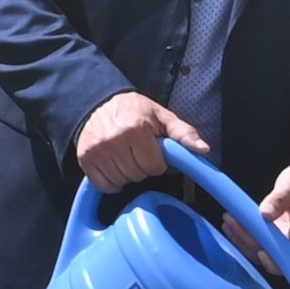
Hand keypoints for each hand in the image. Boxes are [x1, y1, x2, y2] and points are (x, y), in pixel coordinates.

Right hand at [74, 91, 206, 191]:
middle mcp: (115, 139)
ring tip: (126, 157)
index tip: (153, 152)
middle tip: (138, 153)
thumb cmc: (134, 111)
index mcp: (137, 127)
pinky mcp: (86, 159)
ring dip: (127, 175)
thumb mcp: (162, 116)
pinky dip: (111, 182)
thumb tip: (203, 149)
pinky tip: (114, 167)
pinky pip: (104, 185)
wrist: (98, 103)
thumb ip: (184, 133)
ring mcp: (98, 150)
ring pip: (122, 181)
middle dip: (142, 168)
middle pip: (138, 175)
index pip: (154, 166)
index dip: (157, 162)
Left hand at [225, 164, 289, 273]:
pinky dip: (243, 235)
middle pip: (271, 254)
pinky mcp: (273, 235)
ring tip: (228, 222)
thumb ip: (280, 198)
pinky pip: (257, 241)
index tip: (261, 251)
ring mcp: (283, 239)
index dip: (276, 262)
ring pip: (260, 249)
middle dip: (249, 242)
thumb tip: (264, 213)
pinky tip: (231, 225)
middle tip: (232, 222)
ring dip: (242, 239)